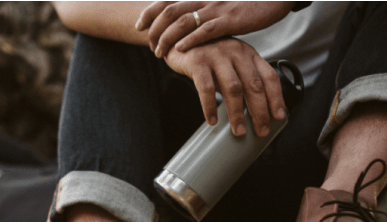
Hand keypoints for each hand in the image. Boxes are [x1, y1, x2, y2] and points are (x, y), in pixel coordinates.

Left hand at [136, 1, 294, 57]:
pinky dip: (191, 40)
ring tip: (158, 52)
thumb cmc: (248, 2)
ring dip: (167, 38)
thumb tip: (189, 28)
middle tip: (149, 45)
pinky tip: (180, 50)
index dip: (150, 12)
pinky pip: (206, 30)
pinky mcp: (231, 19)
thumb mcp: (221, 6)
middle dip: (153, 28)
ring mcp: (217, 8)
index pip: (168, 0)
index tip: (138, 25)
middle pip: (170, 10)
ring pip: (183, 21)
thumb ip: (204, 14)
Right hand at [164, 38, 284, 136]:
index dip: (276, 97)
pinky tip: (213, 121)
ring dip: (237, 113)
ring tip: (239, 131)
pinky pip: (206, 89)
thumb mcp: (229, 62)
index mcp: (248, 54)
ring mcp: (217, 56)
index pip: (269, 76)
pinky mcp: (198, 62)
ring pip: (233, 88)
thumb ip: (240, 79)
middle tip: (261, 131)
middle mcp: (236, 53)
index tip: (279, 116)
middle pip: (253, 85)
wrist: (178, 36)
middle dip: (260, 111)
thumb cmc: (207, 56)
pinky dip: (210, 107)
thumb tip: (253, 110)